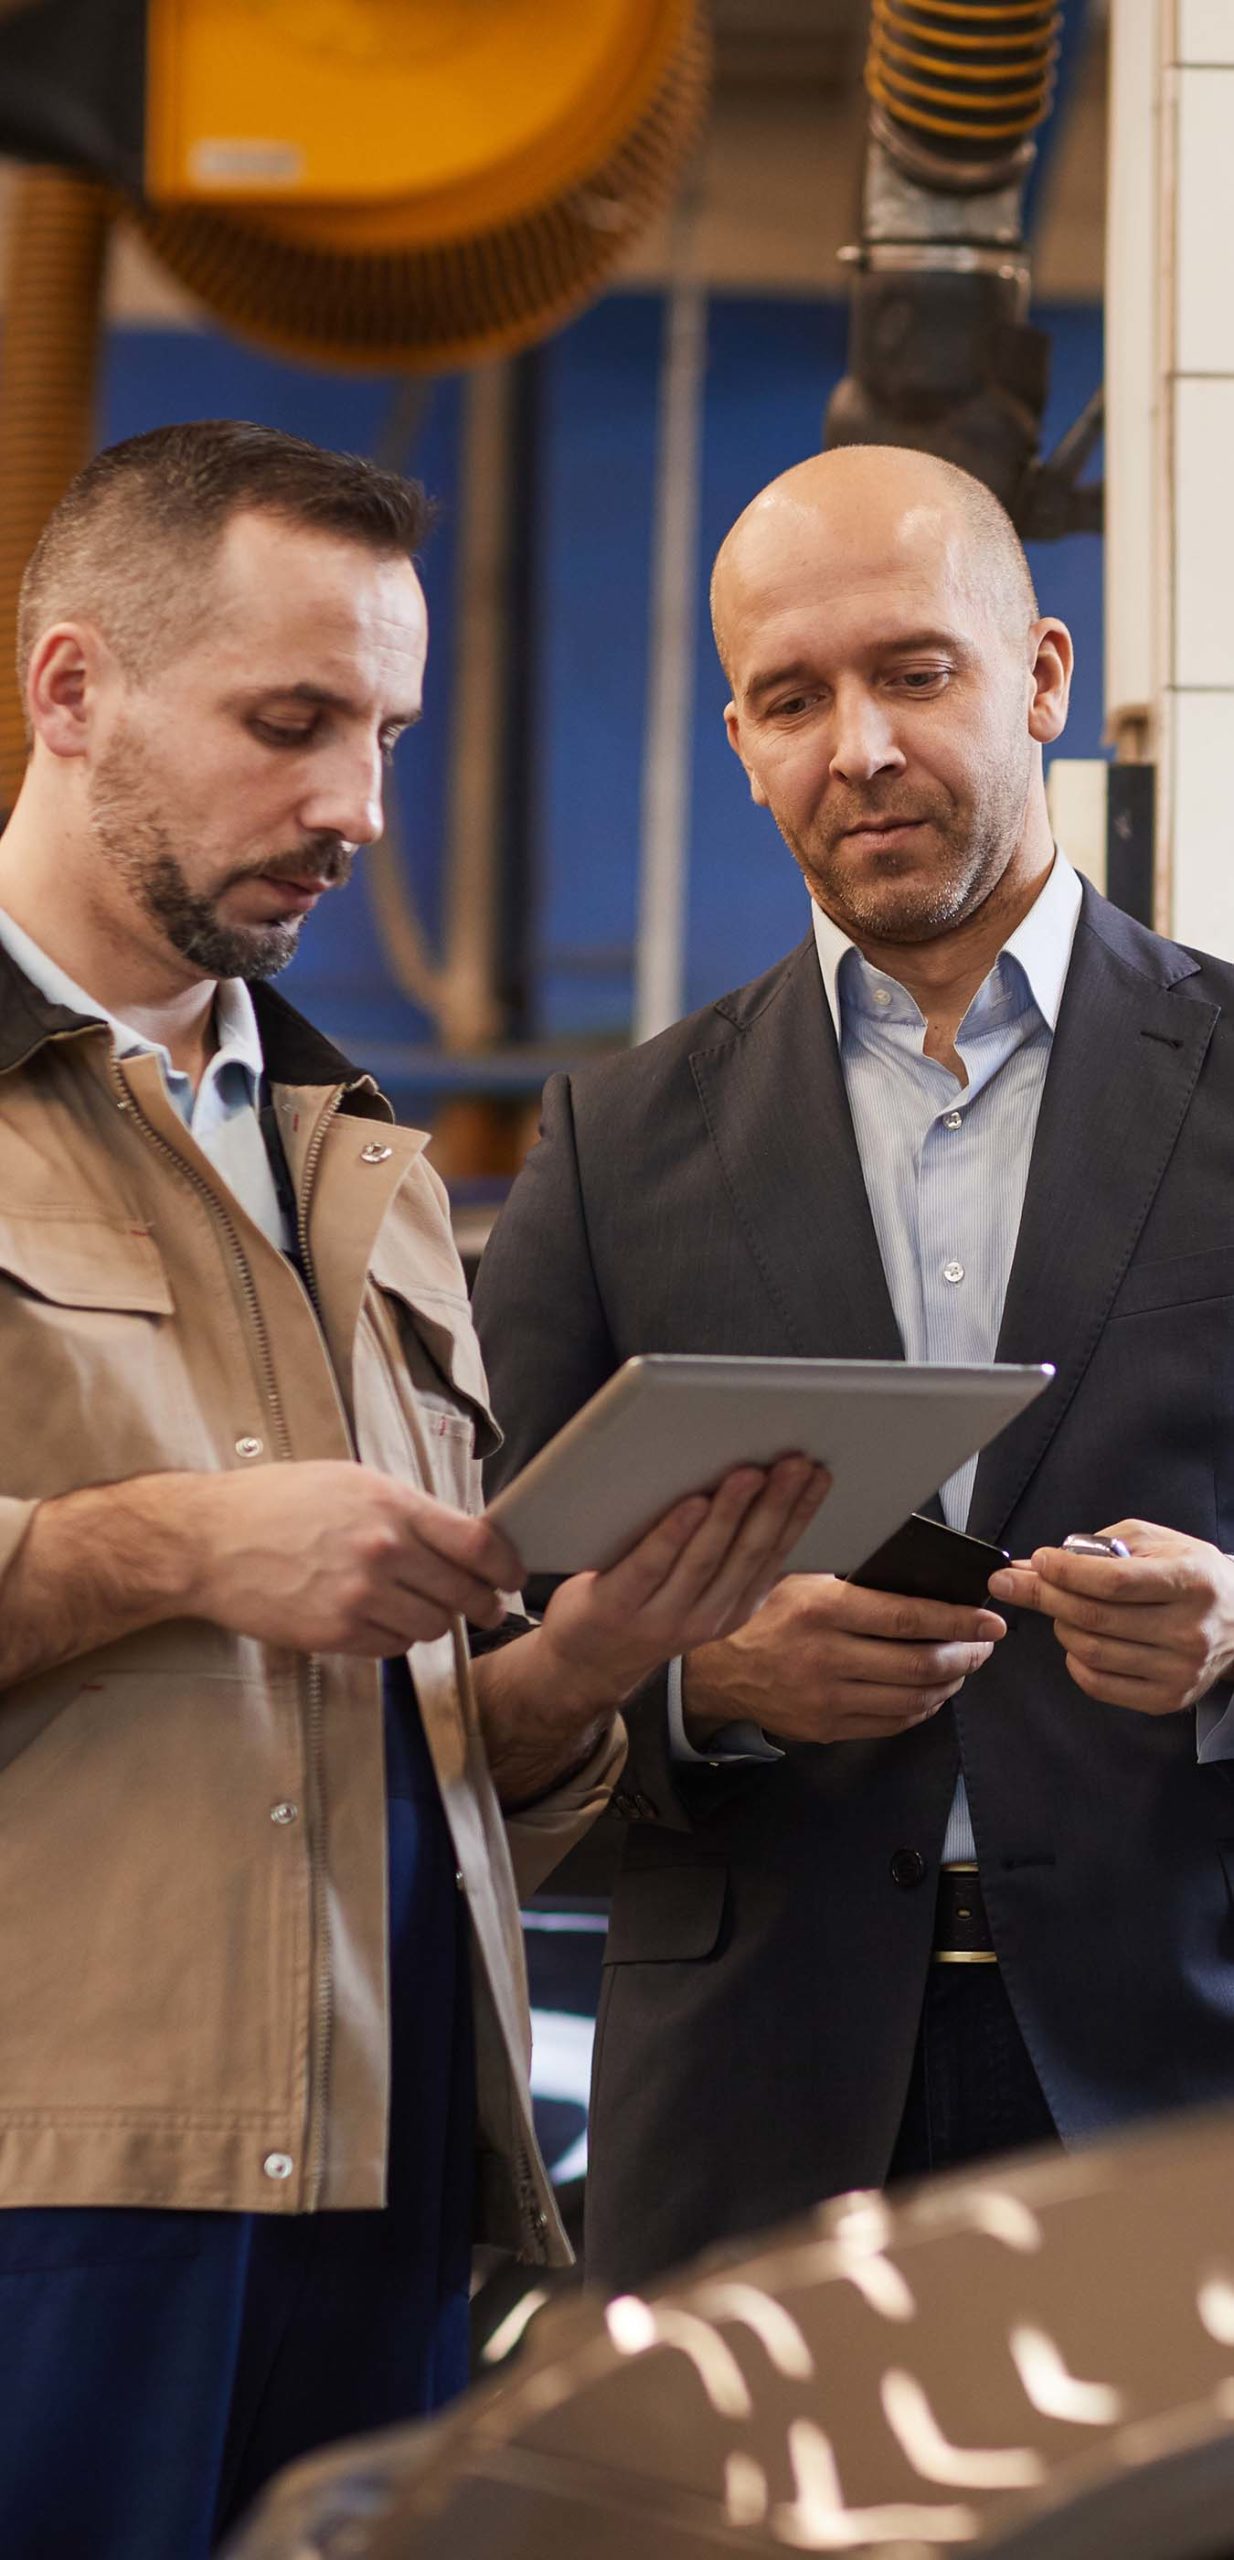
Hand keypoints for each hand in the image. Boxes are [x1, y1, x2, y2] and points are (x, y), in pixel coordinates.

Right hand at [180, 1460, 523, 1655]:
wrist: (208, 1542)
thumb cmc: (275, 1504)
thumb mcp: (350, 1482)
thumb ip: (408, 1509)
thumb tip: (461, 1537)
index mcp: (392, 1506)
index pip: (478, 1544)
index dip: (507, 1566)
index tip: (512, 1576)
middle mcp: (383, 1552)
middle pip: (464, 1593)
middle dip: (480, 1603)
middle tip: (482, 1606)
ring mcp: (359, 1597)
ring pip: (432, 1627)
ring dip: (432, 1621)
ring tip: (412, 1606)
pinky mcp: (336, 1634)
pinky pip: (393, 1647)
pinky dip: (393, 1638)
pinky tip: (373, 1618)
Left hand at [534, 1457, 830, 1715]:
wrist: (585, 1664)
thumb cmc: (644, 1608)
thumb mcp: (702, 1595)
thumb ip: (732, 1559)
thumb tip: (769, 1495)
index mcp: (734, 1605)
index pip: (776, 1554)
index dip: (801, 1514)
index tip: (819, 1474)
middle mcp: (707, 1614)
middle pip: (749, 1553)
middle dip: (776, 1504)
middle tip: (794, 1463)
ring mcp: (662, 1615)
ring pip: (705, 1559)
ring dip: (730, 1513)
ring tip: (748, 1474)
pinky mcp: (617, 1607)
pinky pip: (650, 1567)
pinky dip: (674, 1534)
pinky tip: (691, 1503)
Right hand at [682, 1572, 1005, 1746]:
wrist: (714, 1667)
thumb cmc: (763, 1613)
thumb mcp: (802, 1578)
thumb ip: (855, 1583)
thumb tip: (924, 1583)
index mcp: (821, 1610)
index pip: (906, 1618)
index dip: (957, 1621)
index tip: (989, 1621)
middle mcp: (824, 1657)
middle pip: (917, 1665)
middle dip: (964, 1656)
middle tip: (984, 1645)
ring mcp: (824, 1700)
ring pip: (910, 1699)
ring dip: (948, 1684)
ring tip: (962, 1666)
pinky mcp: (824, 1728)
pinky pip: (890, 1723)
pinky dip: (921, 1709)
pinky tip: (932, 1692)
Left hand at [989, 1521, 1233, 1714]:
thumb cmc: (1192, 1575)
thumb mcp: (1159, 1542)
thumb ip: (1102, 1544)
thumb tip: (1041, 1563)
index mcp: (1189, 1582)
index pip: (1113, 1581)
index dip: (1066, 1571)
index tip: (1038, 1561)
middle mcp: (1188, 1629)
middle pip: (1095, 1617)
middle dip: (1045, 1596)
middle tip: (1017, 1583)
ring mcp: (1178, 1670)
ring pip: (1091, 1651)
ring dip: (1060, 1625)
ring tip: (1060, 1609)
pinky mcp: (1167, 1699)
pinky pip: (1099, 1685)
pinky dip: (1074, 1661)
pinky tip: (1077, 1641)